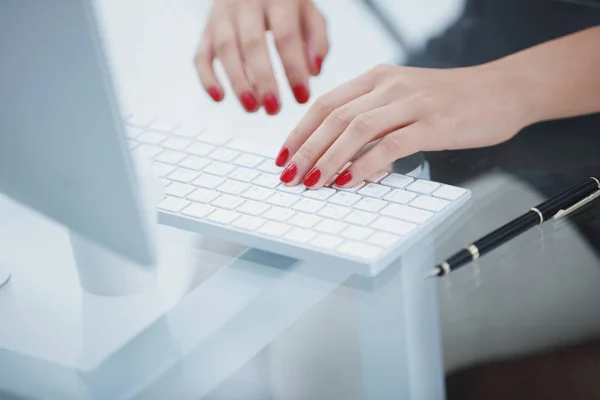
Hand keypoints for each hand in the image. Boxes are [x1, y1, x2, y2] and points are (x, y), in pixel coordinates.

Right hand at [194, 0, 328, 114]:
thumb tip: (313, 72)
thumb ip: (317, 40)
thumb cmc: (286, 4)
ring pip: (225, 49)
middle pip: (252, 44)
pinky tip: (219, 98)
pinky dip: (207, 78)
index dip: (293, 70)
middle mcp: (247, 3)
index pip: (285, 36)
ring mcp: (222, 15)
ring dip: (237, 82)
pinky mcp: (207, 29)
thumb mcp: (310, 13)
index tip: (302, 98)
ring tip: (252, 108)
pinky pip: (201, 54)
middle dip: (263, 80)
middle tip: (274, 110)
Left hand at [275, 64, 533, 187]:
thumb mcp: (404, 99)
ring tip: (312, 182)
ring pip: (357, 129)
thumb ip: (373, 121)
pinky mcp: (434, 123)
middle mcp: (390, 85)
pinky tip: (350, 181)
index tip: (284, 156)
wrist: (503, 90)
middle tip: (290, 176)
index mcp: (377, 78)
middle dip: (307, 149)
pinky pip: (391, 146)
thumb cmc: (450, 101)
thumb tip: (341, 158)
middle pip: (335, 117)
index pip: (327, 103)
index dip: (300, 131)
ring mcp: (412, 103)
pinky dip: (365, 166)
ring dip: (329, 158)